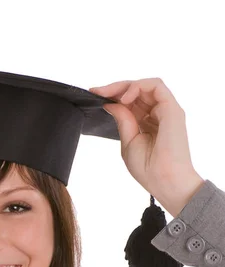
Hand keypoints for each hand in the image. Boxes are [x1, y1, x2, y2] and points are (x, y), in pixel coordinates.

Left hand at [89, 78, 203, 212]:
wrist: (164, 181)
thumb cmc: (148, 169)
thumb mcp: (128, 141)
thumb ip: (122, 120)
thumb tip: (110, 104)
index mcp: (148, 123)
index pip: (132, 102)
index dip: (114, 96)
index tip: (95, 94)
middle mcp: (159, 114)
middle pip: (138, 91)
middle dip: (115, 88)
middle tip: (97, 91)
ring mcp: (167, 110)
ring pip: (146, 85)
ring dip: (125, 86)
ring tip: (109, 95)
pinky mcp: (172, 108)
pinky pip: (156, 86)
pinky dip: (138, 87)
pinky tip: (124, 99)